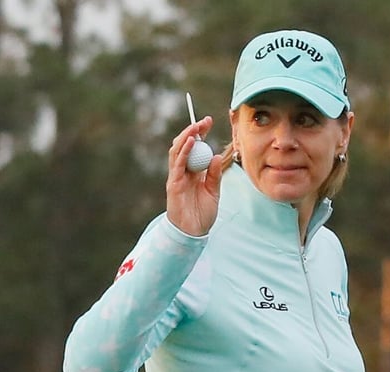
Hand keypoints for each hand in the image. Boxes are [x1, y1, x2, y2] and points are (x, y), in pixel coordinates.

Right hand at [165, 116, 222, 236]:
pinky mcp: (174, 183)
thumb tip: (215, 156)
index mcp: (193, 172)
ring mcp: (177, 176)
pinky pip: (178, 164)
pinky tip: (191, 141)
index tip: (209, 121)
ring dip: (187, 136)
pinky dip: (184, 151)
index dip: (200, 134)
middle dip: (194, 131)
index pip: (195, 148)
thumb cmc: (203, 213)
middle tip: (204, 120)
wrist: (194, 232)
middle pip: (185, 146)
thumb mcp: (213, 191)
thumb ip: (214, 174)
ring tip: (196, 126)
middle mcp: (183, 171)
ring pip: (178, 151)